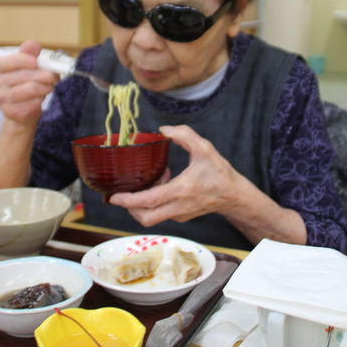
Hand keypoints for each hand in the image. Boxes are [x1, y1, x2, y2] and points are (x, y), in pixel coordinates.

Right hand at [0, 39, 59, 125]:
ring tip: (49, 85)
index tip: (36, 62)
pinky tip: (41, 97)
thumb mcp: (23, 65)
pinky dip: (42, 98)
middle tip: (53, 75)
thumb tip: (33, 43)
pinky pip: (33, 102)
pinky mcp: (11, 112)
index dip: (23, 60)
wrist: (20, 109)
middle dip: (43, 74)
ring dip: (45, 86)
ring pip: (31, 88)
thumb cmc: (21, 83)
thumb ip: (27, 53)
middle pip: (22, 75)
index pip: (6, 62)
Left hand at [108, 125, 242, 225]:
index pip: (148, 201)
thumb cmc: (219, 172)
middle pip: (144, 217)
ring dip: (143, 201)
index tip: (113, 197)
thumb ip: (184, 134)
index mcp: (181, 190)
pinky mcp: (180, 217)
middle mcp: (177, 207)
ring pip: (151, 217)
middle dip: (129, 207)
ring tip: (153, 180)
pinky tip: (164, 183)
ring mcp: (179, 214)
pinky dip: (154, 201)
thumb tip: (163, 129)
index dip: (128, 201)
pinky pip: (160, 213)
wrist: (233, 194)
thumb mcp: (204, 148)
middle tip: (123, 192)